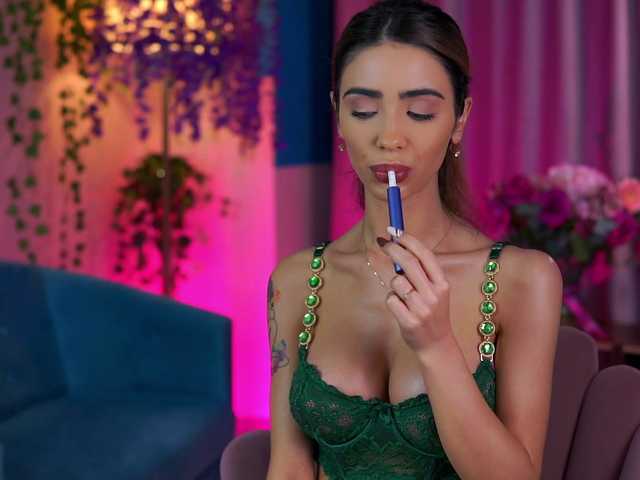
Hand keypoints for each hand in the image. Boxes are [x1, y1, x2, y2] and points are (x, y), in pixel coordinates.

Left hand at [378, 231, 453, 356]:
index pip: (425, 255)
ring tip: (403, 296)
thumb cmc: (432, 312)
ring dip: (394, 284)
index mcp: (442, 284)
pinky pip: (391, 299)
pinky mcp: (409, 321)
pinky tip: (400, 309)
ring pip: (396, 282)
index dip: (408, 240)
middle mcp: (434, 294)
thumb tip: (398, 247)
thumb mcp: (436, 291)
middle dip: (393, 249)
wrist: (437, 344)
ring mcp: (422, 308)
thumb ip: (422, 273)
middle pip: (409, 263)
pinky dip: (391, 300)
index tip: (395, 232)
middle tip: (382, 242)